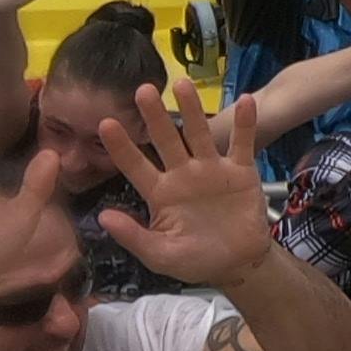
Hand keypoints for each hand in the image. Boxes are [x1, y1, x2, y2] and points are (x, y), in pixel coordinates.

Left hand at [95, 80, 272, 285]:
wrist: (238, 265)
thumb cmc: (195, 260)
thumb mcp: (159, 255)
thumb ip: (133, 236)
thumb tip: (102, 217)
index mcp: (160, 192)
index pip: (135, 165)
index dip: (121, 147)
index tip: (105, 124)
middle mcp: (182, 174)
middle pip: (166, 140)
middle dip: (154, 116)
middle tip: (142, 90)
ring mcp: (212, 169)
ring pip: (199, 133)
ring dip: (193, 109)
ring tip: (183, 85)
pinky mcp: (240, 171)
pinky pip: (242, 143)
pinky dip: (246, 124)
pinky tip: (247, 101)